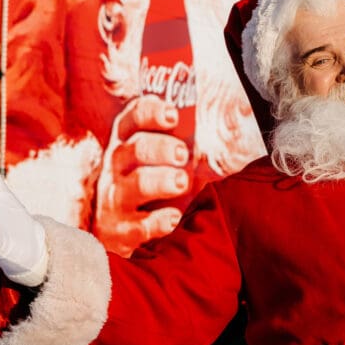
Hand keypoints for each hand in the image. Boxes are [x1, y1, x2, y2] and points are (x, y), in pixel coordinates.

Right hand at [95, 94, 190, 255]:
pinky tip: (173, 218)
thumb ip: (182, 140)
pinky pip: (138, 226)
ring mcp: (115, 199)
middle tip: (183, 154)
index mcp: (127, 142)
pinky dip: (157, 222)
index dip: (150, 113)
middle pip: (134, 149)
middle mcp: (116, 167)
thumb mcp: (158, 158)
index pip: (132, 118)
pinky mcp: (120, 231)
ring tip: (181, 182)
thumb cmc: (149, 184)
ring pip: (134, 185)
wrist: (115, 231)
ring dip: (160, 181)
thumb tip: (230, 125)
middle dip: (160, 148)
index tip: (173, 115)